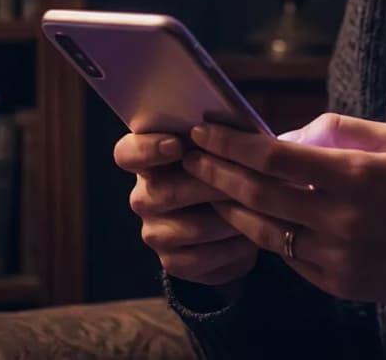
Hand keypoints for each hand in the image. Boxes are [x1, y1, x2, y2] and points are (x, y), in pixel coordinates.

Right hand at [114, 132, 258, 286]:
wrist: (244, 220)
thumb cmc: (234, 168)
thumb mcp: (230, 144)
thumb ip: (223, 130)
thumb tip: (232, 123)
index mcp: (149, 159)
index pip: (128, 153)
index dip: (148, 149)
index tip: (177, 145)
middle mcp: (144, 196)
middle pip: (164, 192)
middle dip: (209, 186)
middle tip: (244, 181)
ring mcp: (155, 232)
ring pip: (189, 228)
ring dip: (228, 219)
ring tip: (258, 209)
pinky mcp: (172, 262)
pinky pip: (199, 259)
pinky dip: (230, 248)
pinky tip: (250, 237)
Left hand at [181, 113, 385, 303]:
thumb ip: (338, 130)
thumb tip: (285, 134)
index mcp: (355, 177)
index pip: (275, 159)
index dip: (233, 145)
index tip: (206, 131)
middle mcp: (340, 219)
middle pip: (258, 194)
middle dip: (216, 172)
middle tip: (189, 156)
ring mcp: (334, 256)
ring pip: (263, 230)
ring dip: (227, 206)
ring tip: (205, 186)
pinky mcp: (333, 281)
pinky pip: (284, 255)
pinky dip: (260, 233)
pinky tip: (243, 215)